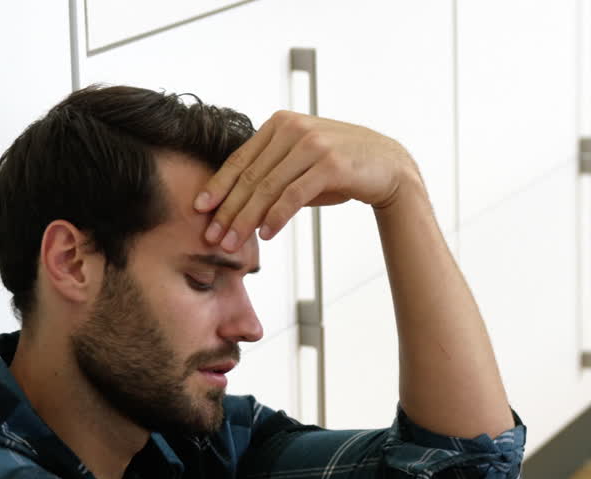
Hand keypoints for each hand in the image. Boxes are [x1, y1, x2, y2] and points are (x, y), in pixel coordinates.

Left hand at [195, 110, 418, 251]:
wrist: (389, 166)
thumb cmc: (343, 167)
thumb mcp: (303, 162)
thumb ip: (274, 172)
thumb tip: (237, 202)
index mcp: (280, 124)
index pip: (241, 159)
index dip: (218, 186)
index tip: (200, 210)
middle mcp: (293, 128)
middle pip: (251, 177)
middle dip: (228, 210)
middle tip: (213, 237)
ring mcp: (312, 144)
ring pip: (268, 188)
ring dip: (246, 219)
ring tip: (233, 242)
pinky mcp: (330, 163)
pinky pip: (294, 194)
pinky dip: (276, 216)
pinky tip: (266, 234)